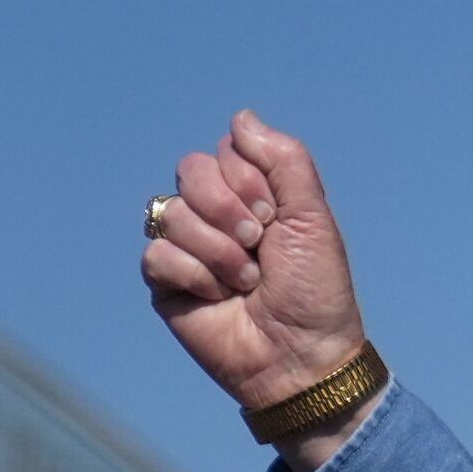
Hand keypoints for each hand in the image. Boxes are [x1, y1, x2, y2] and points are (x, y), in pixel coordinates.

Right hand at [139, 110, 375, 466]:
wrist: (302, 355)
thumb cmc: (315, 291)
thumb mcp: (312, 219)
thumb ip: (284, 161)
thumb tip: (242, 117)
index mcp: (251, 196)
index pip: (225, 151)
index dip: (249, 181)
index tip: (275, 218)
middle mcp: (215, 215)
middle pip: (190, 170)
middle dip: (228, 208)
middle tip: (258, 243)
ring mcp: (187, 246)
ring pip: (172, 212)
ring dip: (218, 250)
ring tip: (246, 282)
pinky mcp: (165, 280)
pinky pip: (157, 253)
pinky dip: (195, 276)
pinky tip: (218, 298)